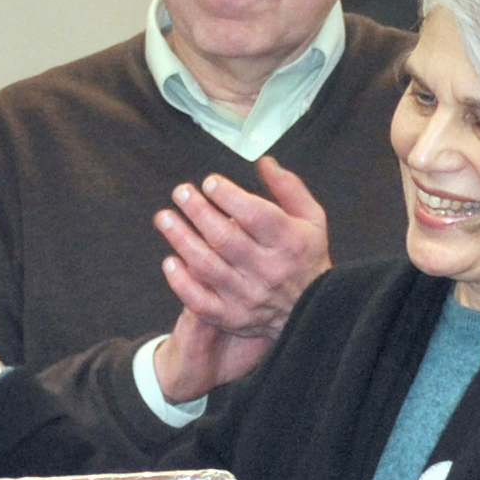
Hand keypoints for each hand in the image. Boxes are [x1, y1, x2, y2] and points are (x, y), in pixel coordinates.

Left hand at [152, 160, 330, 402]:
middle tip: (181, 192)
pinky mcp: (233, 317)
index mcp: (289, 242)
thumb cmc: (306, 257)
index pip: (255, 215)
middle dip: (197, 211)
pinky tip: (170, 261)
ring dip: (181, 239)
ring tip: (165, 218)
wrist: (314, 312)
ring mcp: (249, 296)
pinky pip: (200, 302)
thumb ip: (288, 188)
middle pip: (225, 238)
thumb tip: (264, 162)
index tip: (210, 183)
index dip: (228, 196)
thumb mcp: (311, 218)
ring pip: (207, 266)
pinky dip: (181, 282)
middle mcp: (269, 270)